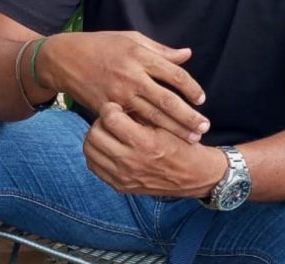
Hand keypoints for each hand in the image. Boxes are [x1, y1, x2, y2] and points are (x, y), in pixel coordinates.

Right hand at [39, 31, 209, 141]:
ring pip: (152, 115)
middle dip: (188, 116)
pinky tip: (159, 140)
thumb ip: (160, 50)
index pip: (174, 74)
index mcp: (140, 56)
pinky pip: (130, 122)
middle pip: (167, 99)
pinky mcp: (106, 107)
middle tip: (204, 128)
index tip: (201, 99)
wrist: (66, 58)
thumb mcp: (131, 39)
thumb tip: (187, 54)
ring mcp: (118, 94)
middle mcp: (131, 76)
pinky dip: (146, 131)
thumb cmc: (102, 45)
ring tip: (191, 138)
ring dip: (174, 128)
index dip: (191, 87)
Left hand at [83, 102, 224, 196]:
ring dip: (96, 137)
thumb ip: (143, 111)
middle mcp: (130, 162)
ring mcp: (123, 177)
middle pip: (94, 135)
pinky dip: (97, 154)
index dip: (110, 108)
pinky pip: (94, 167)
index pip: (110, 119)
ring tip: (109, 132)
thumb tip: (119, 99)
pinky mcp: (120, 186)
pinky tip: (109, 146)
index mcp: (145, 142)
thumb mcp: (167, 123)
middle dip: (100, 122)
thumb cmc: (182, 143)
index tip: (116, 107)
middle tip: (111, 118)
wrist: (194, 175)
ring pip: (90, 151)